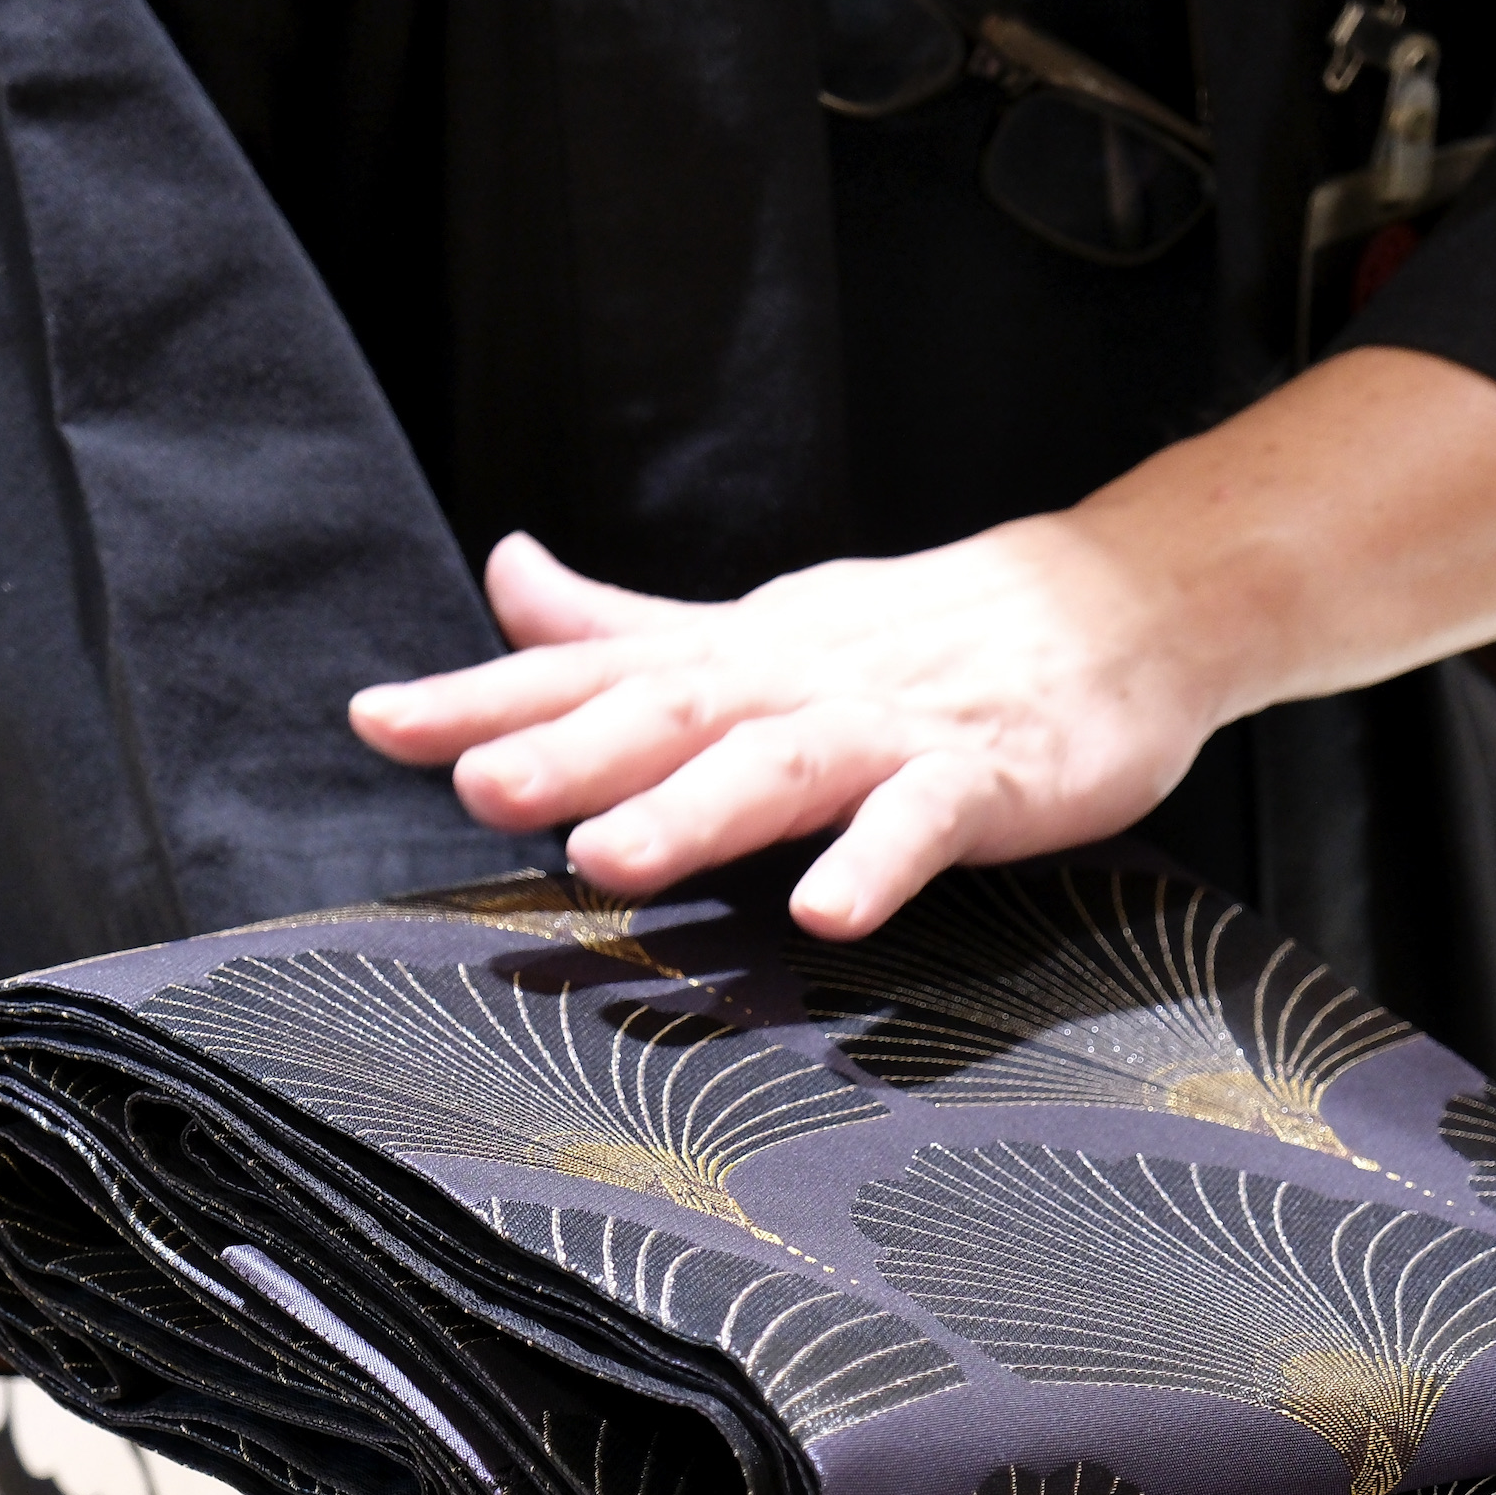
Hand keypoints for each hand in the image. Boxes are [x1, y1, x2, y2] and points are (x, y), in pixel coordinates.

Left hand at [350, 349, 1495, 936]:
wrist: (1118, 607)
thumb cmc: (931, 633)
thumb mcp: (763, 623)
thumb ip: (630, 624)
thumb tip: (505, 582)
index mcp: (738, 654)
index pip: (594, 670)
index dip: (485, 695)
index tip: (377, 722)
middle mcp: (798, 681)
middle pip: (674, 710)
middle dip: (571, 749)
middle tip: (478, 786)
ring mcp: (893, 727)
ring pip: (784, 765)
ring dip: (697, 810)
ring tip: (613, 858)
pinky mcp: (985, 776)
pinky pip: (926, 821)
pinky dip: (877, 861)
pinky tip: (828, 912)